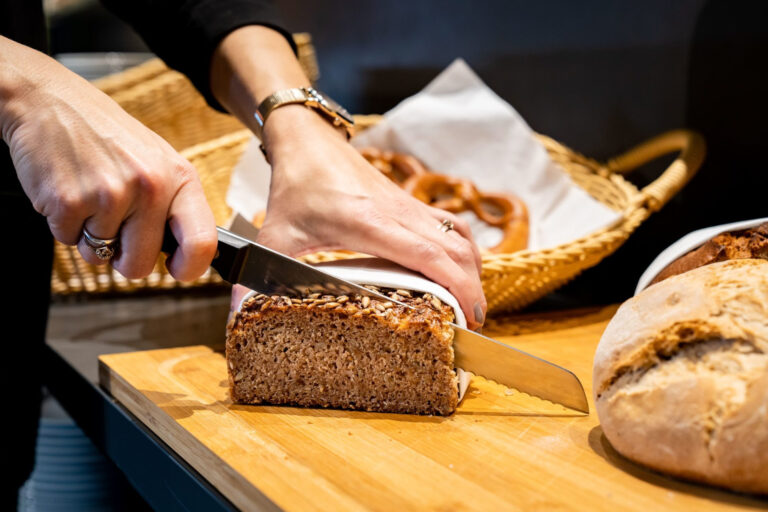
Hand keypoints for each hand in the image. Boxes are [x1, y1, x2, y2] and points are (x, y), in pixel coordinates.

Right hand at [0, 37, 216, 280]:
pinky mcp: (68, 202)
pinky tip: (69, 191)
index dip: (189, 268)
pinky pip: (68, 242)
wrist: (49, 101)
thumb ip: (174, 206)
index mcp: (179, 178)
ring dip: (90, 236)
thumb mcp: (158, 162)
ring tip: (89, 196)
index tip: (176, 270)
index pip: (202, 243)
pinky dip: (65, 225)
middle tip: (114, 230)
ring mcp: (109, 194)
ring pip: (99, 256)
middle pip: (140, 265)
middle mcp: (149, 187)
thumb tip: (188, 254)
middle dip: (123, 258)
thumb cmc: (108, 137)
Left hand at [254, 105, 486, 327]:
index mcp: (369, 223)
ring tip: (471, 303)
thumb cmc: (294, 188)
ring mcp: (409, 206)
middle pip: (456, 249)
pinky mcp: (412, 204)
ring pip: (460, 236)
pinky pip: (452, 226)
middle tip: (471, 325)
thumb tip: (240, 316)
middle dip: (472, 288)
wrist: (309, 143)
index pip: (428, 255)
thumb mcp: (274, 234)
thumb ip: (260, 274)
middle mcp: (398, 213)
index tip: (469, 316)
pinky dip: (464, 251)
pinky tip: (461, 271)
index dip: (457, 286)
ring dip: (474, 269)